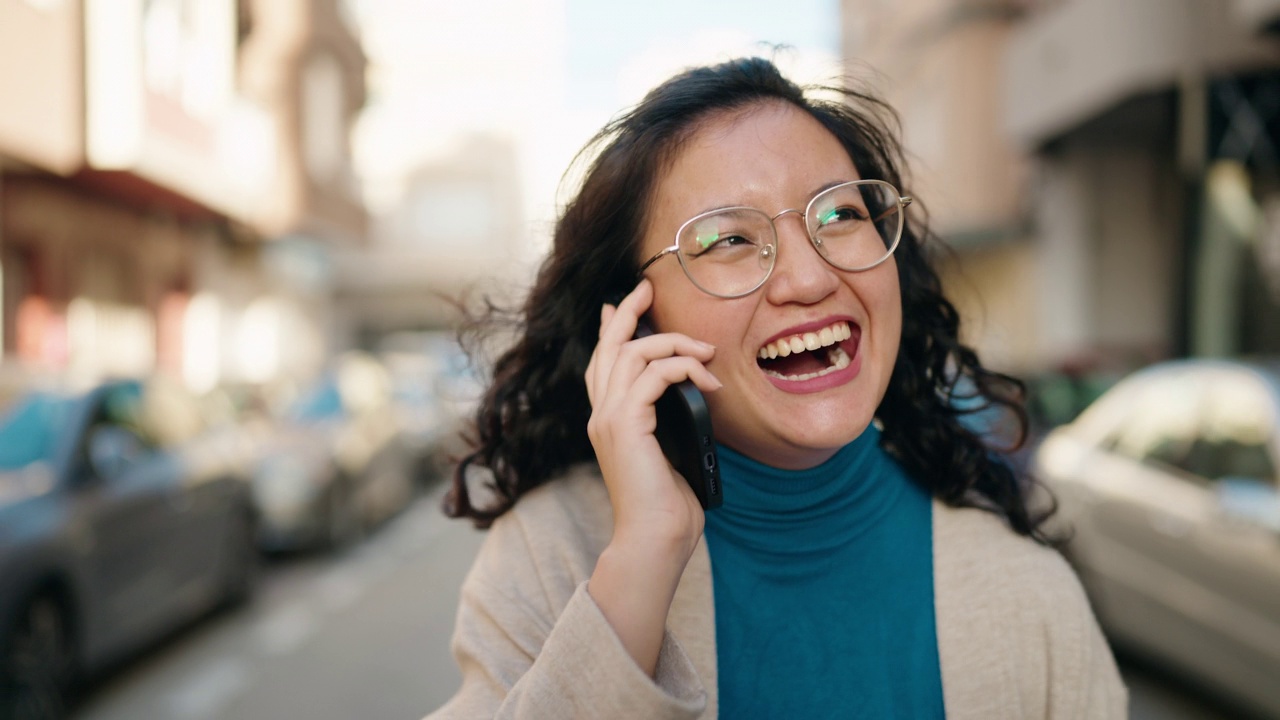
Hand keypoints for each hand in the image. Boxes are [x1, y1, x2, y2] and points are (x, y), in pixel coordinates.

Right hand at [583, 279, 720, 675]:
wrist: (654, 540)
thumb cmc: (668, 507)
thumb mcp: (670, 453)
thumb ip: (670, 421)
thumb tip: (694, 394)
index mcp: (608, 421)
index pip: (602, 362)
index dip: (611, 328)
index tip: (626, 303)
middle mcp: (601, 415)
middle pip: (609, 347)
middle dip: (629, 312)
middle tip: (648, 290)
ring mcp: (609, 419)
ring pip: (635, 353)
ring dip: (677, 345)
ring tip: (707, 356)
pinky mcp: (626, 425)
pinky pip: (653, 374)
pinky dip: (683, 368)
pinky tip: (707, 381)